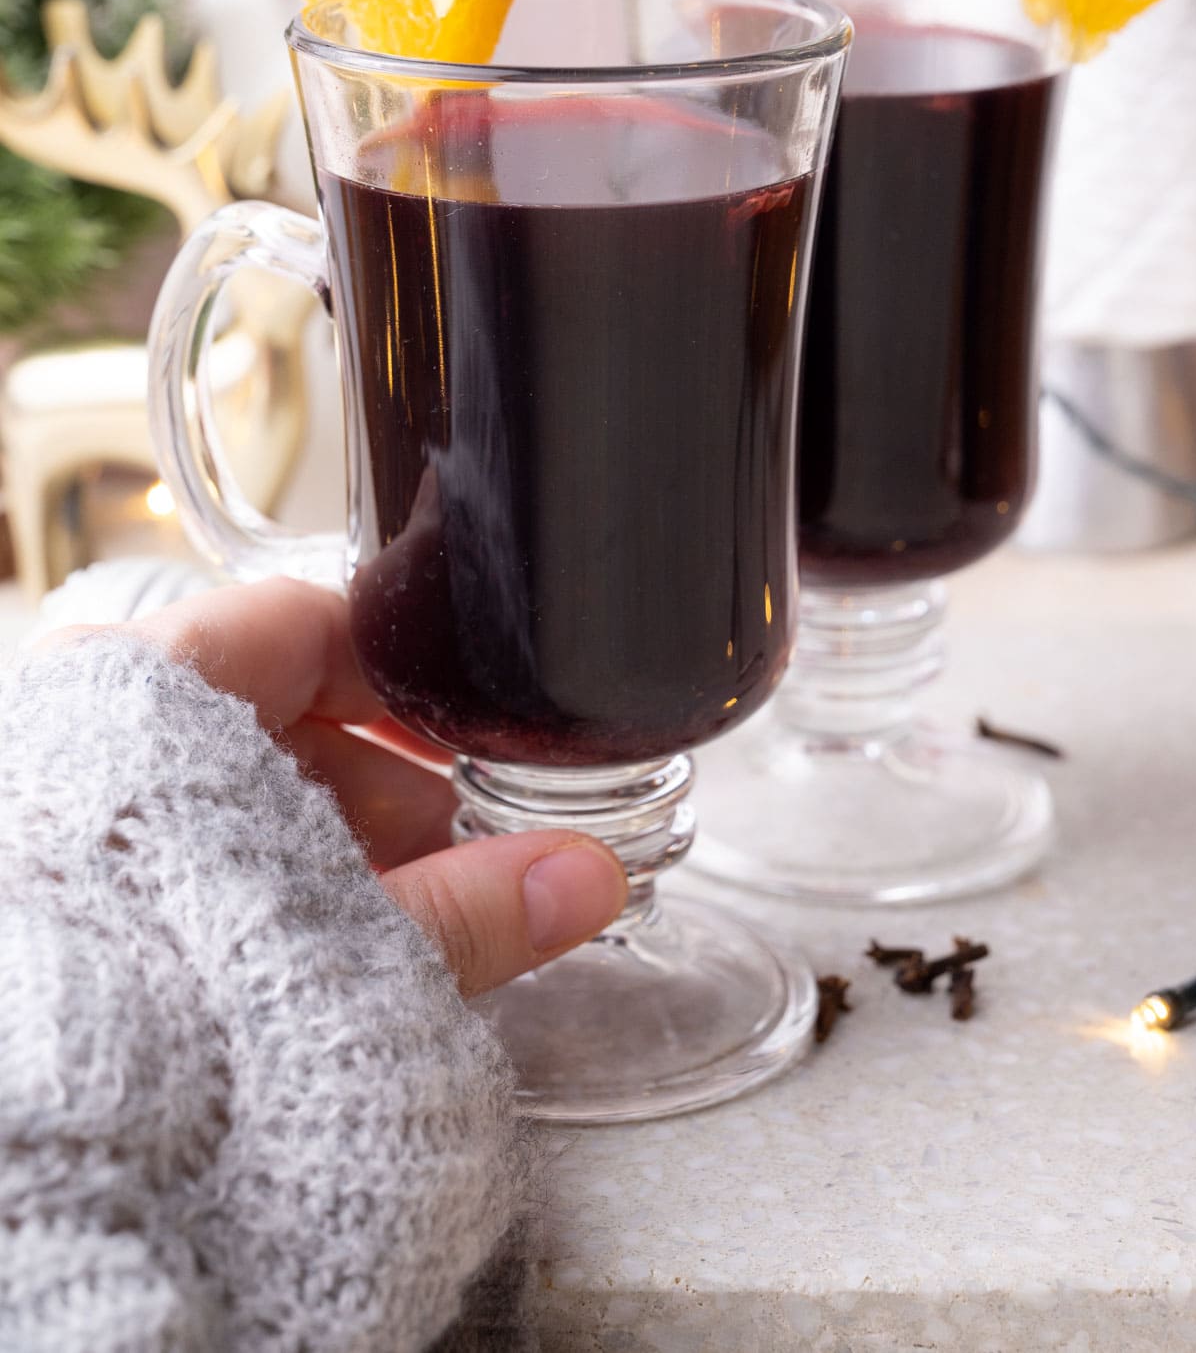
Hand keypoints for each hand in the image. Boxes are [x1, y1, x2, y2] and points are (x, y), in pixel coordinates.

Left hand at [58, 577, 627, 995]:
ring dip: (320, 848)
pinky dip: (251, 889)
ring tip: (392, 927)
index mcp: (158, 688)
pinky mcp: (65, 879)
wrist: (31, 1136)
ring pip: (226, 791)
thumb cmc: (135, 1010)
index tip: (470, 736)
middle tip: (457, 858)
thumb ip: (471, 906)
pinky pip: (175, 853)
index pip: (310, 622)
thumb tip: (577, 878)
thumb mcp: (340, 947)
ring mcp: (71, 805)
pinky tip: (306, 956)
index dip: (409, 679)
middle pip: (277, 713)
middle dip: (381, 789)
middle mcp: (100, 730)